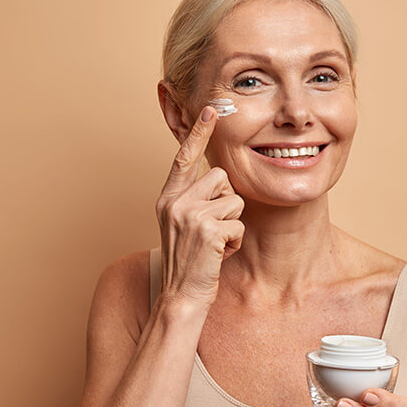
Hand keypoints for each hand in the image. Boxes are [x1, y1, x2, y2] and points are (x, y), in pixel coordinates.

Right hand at [155, 105, 244, 308]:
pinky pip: (239, 224)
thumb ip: (192, 198)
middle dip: (227, 202)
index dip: (198, 133)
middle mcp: (175, 202)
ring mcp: (190, 215)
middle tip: (213, 229)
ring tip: (215, 243)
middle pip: (221, 178)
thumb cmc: (188, 262)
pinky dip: (235, 242)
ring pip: (234, 201)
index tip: (210, 110)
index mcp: (167, 198)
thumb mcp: (181, 224)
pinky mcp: (208, 230)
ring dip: (232, 224)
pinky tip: (220, 254)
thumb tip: (216, 177)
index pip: (183, 158)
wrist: (180, 296)